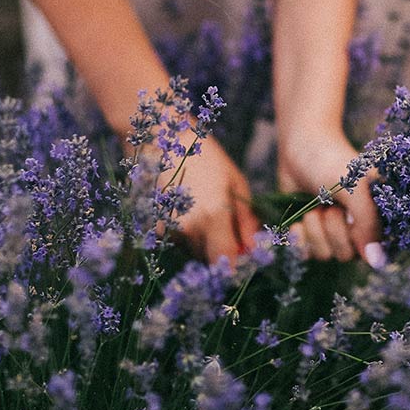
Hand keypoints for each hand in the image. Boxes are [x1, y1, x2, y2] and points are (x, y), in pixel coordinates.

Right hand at [156, 134, 258, 263]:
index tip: (245, 260)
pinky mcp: (156, 228)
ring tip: (208, 214)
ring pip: (194, 253)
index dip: (237, 267)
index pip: (227, 262)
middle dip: (223, 254)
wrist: (163, 141)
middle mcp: (189, 228)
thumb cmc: (207, 158)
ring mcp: (169, 229)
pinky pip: (180, 244)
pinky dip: (189, 237)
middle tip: (230, 232)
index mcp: (213, 215)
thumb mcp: (236, 184)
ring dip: (206, 245)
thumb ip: (246, 221)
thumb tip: (253, 249)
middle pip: (210, 261)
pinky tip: (191, 212)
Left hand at [278, 127, 380, 263]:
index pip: (375, 251)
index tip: (349, 214)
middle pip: (347, 255)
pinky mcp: (310, 234)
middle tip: (329, 204)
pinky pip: (305, 253)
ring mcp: (332, 232)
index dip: (359, 236)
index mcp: (378, 218)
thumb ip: (368, 223)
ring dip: (315, 229)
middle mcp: (357, 229)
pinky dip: (299, 236)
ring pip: (325, 255)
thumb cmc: (332, 162)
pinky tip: (300, 218)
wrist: (301, 145)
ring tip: (315, 205)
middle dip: (333, 228)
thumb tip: (377, 263)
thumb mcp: (355, 188)